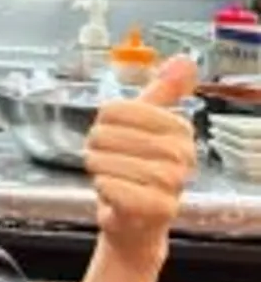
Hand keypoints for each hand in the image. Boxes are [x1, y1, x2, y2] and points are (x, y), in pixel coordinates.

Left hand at [83, 55, 199, 266]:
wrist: (136, 220)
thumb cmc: (137, 167)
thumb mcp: (145, 124)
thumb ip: (161, 92)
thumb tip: (185, 60)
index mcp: (178, 127)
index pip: (115, 109)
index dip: (102, 123)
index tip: (113, 134)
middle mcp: (182, 153)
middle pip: (105, 135)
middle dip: (96, 148)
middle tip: (108, 160)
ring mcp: (173, 181)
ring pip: (105, 161)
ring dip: (97, 168)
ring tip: (110, 175)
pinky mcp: (158, 208)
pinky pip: (111, 187)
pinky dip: (102, 188)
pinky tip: (111, 192)